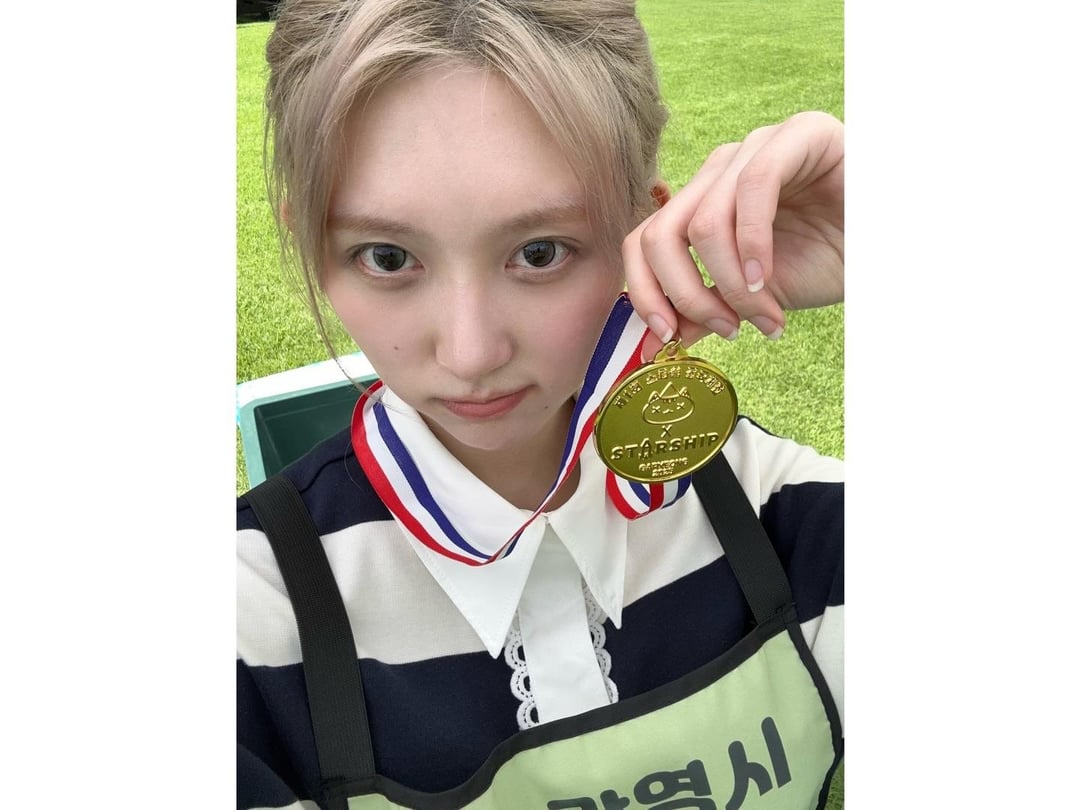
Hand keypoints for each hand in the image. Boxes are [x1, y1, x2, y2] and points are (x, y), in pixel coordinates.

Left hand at [623, 111, 843, 356]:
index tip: (667, 337)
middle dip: (686, 296)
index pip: (643, 240)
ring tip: (764, 315)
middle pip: (660, 234)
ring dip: (730, 285)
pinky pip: (754, 188)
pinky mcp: (798, 135)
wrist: (890, 243)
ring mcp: (755, 149)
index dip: (646, 292)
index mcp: (702, 202)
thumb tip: (660, 340)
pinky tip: (768, 279)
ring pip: (703, 223)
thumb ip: (707, 308)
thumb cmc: (830, 260)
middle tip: (726, 331)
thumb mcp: (756, 297)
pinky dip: (753, 244)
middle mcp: (720, 171)